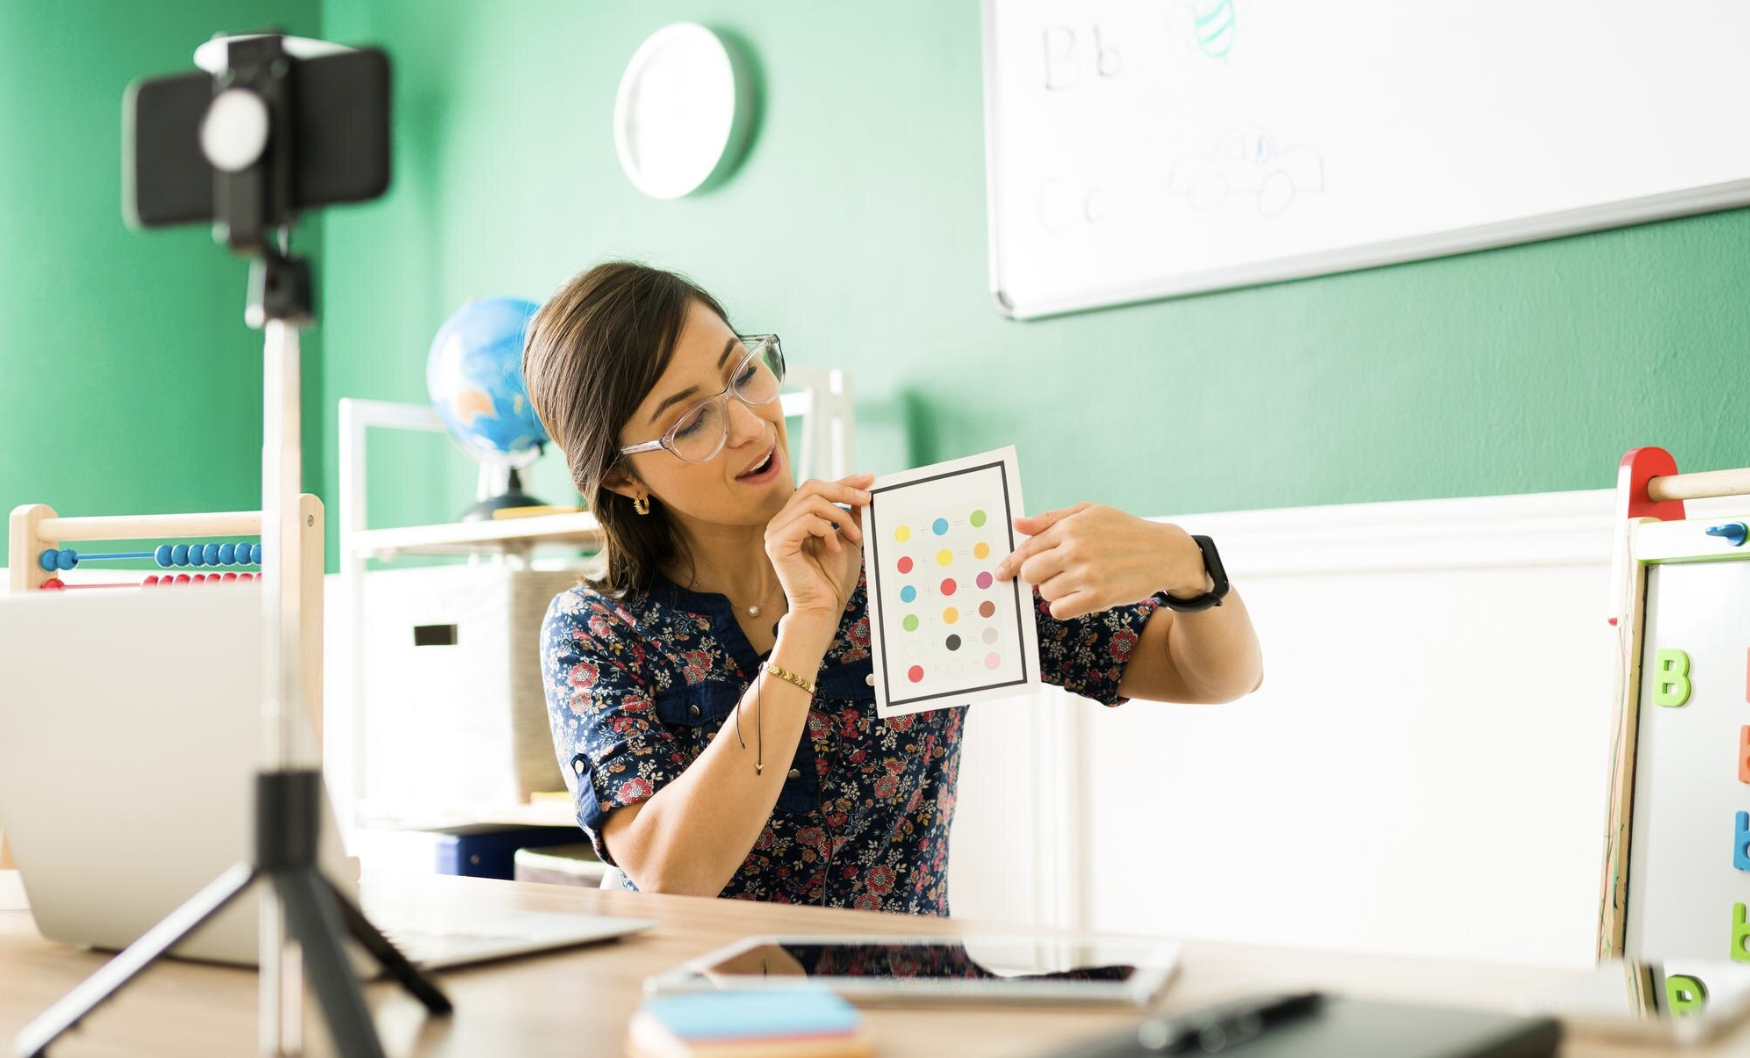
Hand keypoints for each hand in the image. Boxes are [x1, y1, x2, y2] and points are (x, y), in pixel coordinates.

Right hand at [765, 472, 872, 619]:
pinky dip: (827, 531)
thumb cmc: (833, 580)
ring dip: (840, 516)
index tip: (869, 480)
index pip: (816, 489)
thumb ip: (851, 515)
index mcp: (793, 519)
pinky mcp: (777, 544)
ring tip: (855, 536)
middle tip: (867, 500)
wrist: (823, 609)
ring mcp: (775, 533)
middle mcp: (780, 522)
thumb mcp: (848, 539)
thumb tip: (865, 490)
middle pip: (811, 487)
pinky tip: (835, 549)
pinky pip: (806, 521)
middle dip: (843, 490)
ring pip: (811, 502)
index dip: (843, 481)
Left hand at [993, 502, 1207, 619]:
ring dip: (1054, 591)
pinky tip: (1078, 596)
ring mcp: (1086, 574)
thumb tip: (1017, 523)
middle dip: (1037, 576)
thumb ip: (1051, 518)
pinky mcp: (1098, 597)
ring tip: (1076, 581)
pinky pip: (1059, 610)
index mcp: (1071, 526)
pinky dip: (1063, 606)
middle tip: (1055, 573)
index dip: (1012, 562)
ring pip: (1044, 593)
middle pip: (1030, 573)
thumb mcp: (1089, 513)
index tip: (1002, 573)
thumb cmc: (1123, 530)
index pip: (1027, 548)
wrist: (1164, 553)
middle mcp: (1076, 549)